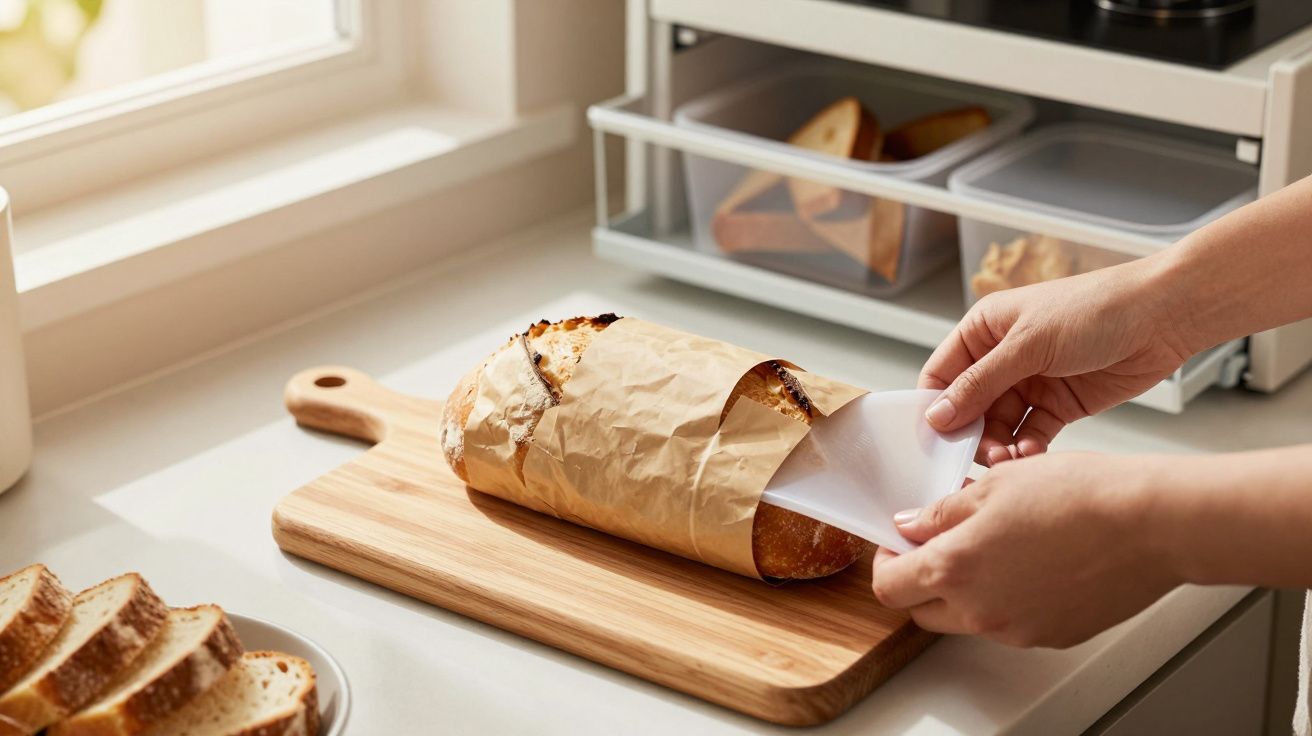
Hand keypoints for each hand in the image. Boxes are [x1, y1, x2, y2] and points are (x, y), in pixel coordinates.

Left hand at [870, 452, 1180, 647]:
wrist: (1151, 523)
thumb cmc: (1080, 495)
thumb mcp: (994, 484)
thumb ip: (942, 512)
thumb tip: (911, 524)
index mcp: (955, 568)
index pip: (889, 585)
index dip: (886, 561)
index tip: (897, 542)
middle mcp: (981, 610)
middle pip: (921, 610)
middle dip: (919, 579)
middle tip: (939, 543)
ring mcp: (1017, 630)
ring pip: (966, 618)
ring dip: (965, 589)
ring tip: (996, 544)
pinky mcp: (1052, 635)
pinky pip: (1011, 622)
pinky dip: (1007, 597)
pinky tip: (1032, 560)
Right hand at [921, 262, 1193, 465]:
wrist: (1163, 316)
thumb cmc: (1097, 307)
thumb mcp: (1028, 345)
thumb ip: (980, 383)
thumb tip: (938, 414)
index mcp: (983, 330)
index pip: (942, 375)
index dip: (935, 408)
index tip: (935, 440)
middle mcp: (1003, 357)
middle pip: (969, 408)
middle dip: (971, 434)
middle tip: (979, 456)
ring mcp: (1032, 382)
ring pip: (1000, 426)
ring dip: (1001, 445)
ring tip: (1010, 458)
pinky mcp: (1060, 404)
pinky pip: (1031, 434)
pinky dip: (1028, 448)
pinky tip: (1032, 455)